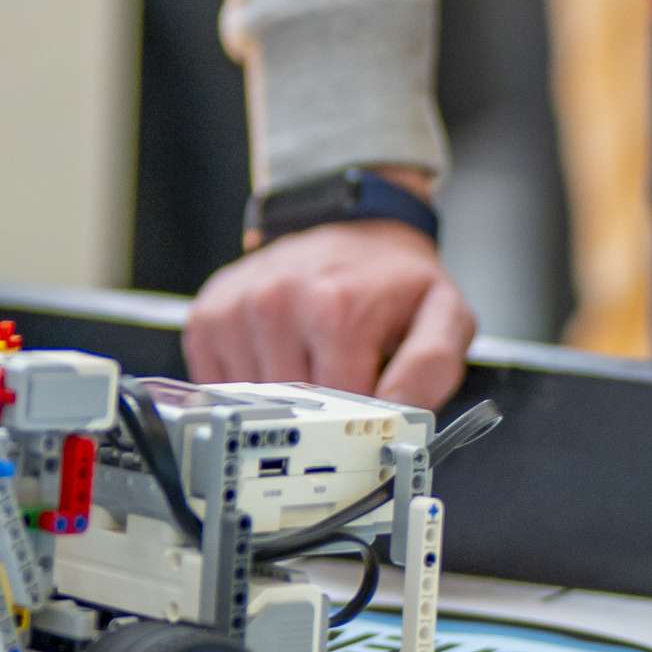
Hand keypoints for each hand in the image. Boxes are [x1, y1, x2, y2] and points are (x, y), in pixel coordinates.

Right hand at [181, 217, 475, 406]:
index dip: (356, 423)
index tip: (369, 412)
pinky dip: (247, 385)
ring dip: (283, 398)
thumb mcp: (443, 315)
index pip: (336, 413)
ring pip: (254, 406)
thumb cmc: (393, 280)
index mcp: (334, 310)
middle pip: (292, 413)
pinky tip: (276, 355)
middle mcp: (275, 305)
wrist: (353, 227)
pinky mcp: (207, 318)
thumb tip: (397, 413)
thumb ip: (431, 368)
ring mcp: (235, 311)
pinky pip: (219, 387)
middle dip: (320, 411)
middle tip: (344, 376)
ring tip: (311, 359)